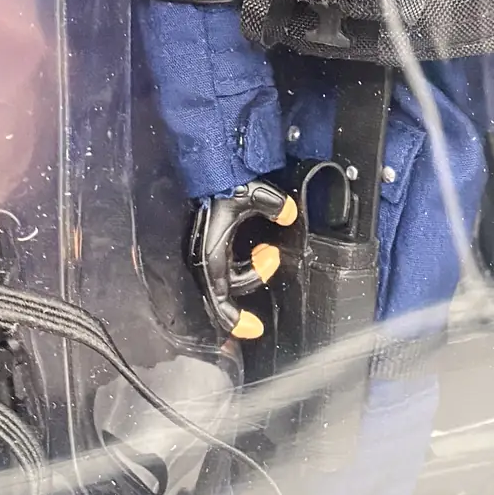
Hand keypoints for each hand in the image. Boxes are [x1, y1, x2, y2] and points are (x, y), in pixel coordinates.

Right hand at [187, 181, 298, 340]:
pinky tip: (259, 252)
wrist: (203, 167)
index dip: (236, 320)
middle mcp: (205, 259)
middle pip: (228, 291)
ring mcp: (205, 252)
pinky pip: (228, 266)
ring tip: (269, 251)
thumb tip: (290, 214)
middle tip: (273, 256)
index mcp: (211, 256)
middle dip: (256, 277)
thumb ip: (274, 205)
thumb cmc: (219, 183)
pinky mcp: (210, 244)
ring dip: (252, 270)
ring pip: (229, 278)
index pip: (221, 300)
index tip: (257, 327)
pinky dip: (245, 266)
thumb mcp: (250, 193)